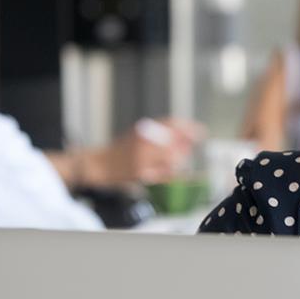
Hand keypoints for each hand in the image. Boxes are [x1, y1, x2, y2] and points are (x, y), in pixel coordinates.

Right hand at [87, 117, 203, 185]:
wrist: (99, 164)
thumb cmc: (121, 150)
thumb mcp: (139, 134)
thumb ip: (159, 133)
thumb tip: (186, 136)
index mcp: (143, 129)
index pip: (172, 124)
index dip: (189, 127)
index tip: (201, 132)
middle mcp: (143, 142)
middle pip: (175, 143)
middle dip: (185, 147)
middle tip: (188, 150)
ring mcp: (142, 158)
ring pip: (172, 160)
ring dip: (178, 161)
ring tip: (175, 162)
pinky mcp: (140, 174)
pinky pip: (164, 174)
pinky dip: (169, 173)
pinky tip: (166, 172)